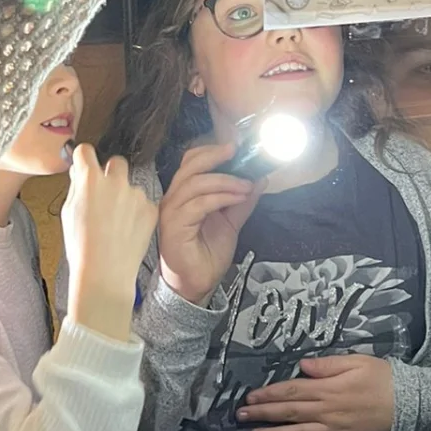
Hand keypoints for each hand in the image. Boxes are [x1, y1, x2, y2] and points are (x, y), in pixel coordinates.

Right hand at [62, 144, 157, 342]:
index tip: (85, 165)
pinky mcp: (151, 208)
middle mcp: (115, 181)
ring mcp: (136, 194)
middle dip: (110, 173)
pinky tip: (128, 230)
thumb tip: (79, 172)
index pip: (86, 151)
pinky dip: (137, 212)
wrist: (105, 273)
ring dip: (125, 197)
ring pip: (131, 186)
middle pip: (116, 162)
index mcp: (90, 180)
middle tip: (105, 194)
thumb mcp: (68, 213)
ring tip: (116, 223)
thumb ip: (76, 188)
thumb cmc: (81, 247)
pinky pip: (143, 202)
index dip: (84, 159)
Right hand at [157, 141, 262, 304]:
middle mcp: (173, 199)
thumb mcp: (231, 222)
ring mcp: (171, 212)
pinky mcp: (174, 226)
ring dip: (225, 180)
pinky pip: (198, 204)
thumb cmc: (206, 253)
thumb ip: (242, 201)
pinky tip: (238, 198)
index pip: (191, 162)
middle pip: (190, 166)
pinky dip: (221, 197)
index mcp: (184, 194)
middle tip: (237, 153)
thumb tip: (259, 179)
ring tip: (246, 185)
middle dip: (215, 156)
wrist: (196, 283)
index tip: (235, 147)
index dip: (211, 151)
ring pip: (196, 183)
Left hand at [238, 353, 395, 430]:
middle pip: (289, 412)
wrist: (410, 405)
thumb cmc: (383, 378)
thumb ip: (328, 365)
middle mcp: (326, 411)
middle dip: (263, 415)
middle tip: (239, 417)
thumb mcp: (357, 361)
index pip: (291, 390)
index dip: (268, 395)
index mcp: (327, 389)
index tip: (249, 398)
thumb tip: (301, 366)